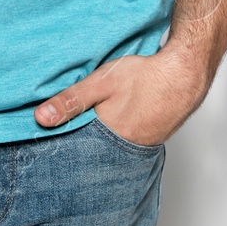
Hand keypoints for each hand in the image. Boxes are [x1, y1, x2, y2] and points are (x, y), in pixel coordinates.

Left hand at [34, 48, 210, 146]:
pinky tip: (114, 119)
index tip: (45, 139)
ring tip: (89, 124)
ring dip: (98, 137)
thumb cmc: (145, 76)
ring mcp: (139, 145)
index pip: (76, 149)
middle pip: (92, 150)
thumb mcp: (100, 83)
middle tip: (64, 133)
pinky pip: (125, 140)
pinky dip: (115, 132)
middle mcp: (123, 148)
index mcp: (107, 137)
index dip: (61, 142)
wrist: (185, 75)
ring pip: (109, 145)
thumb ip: (71, 100)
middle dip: (78, 142)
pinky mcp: (150, 137)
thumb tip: (41, 118)